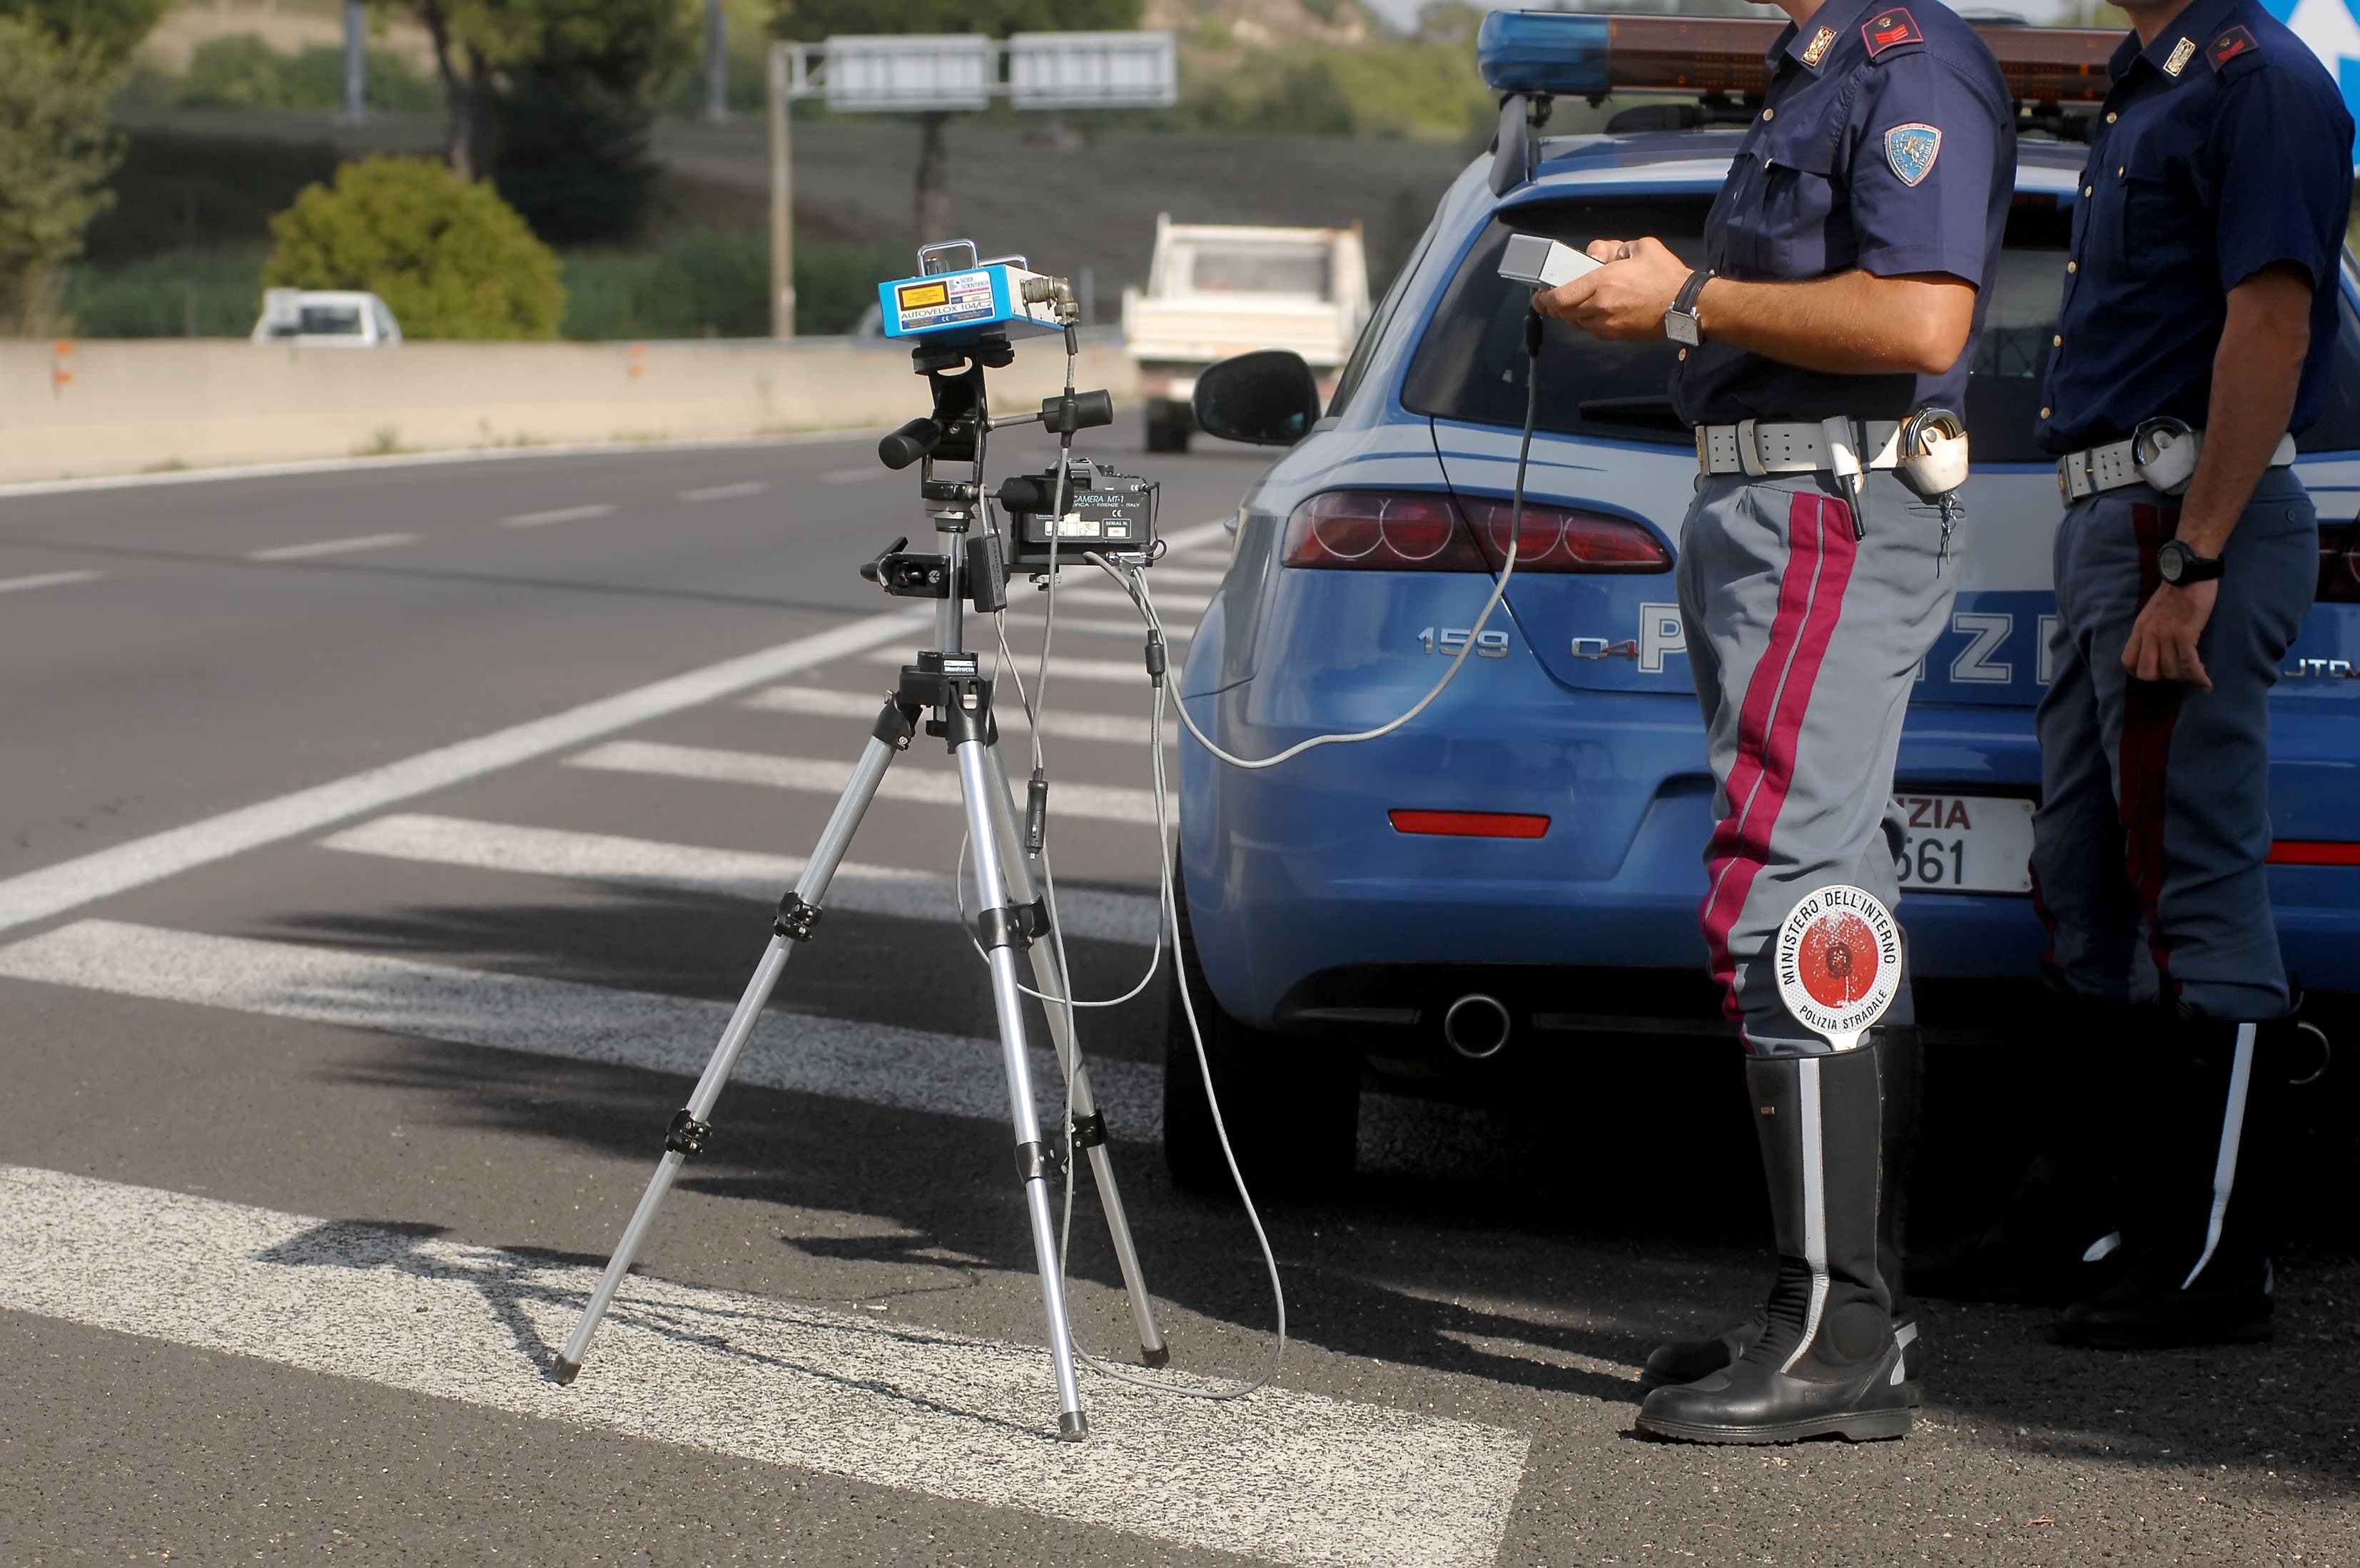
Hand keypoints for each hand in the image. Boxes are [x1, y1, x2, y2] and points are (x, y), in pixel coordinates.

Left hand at [1530, 236, 1690, 341]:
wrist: (1686, 305)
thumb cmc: (1666, 276)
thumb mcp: (1641, 247)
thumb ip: (1613, 247)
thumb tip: (1598, 254)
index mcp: (1602, 283)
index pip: (1560, 296)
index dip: (1544, 298)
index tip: (1539, 295)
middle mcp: (1600, 307)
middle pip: (1563, 313)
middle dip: (1552, 306)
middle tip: (1549, 299)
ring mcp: (1608, 325)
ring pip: (1576, 324)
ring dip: (1570, 315)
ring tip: (1571, 304)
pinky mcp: (1617, 336)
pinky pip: (1593, 331)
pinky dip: (1587, 323)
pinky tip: (1592, 313)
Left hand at [2122, 580, 2216, 688]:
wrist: (2189, 571)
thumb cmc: (2176, 592)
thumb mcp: (2153, 613)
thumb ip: (2152, 631)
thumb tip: (2159, 651)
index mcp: (2139, 629)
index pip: (2128, 662)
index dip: (2142, 673)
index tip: (2159, 672)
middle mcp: (2149, 634)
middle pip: (2147, 673)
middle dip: (2164, 678)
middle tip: (2179, 673)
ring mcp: (2165, 634)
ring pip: (2171, 671)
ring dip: (2185, 677)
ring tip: (2197, 674)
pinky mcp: (2185, 632)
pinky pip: (2188, 663)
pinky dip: (2197, 676)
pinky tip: (2205, 680)